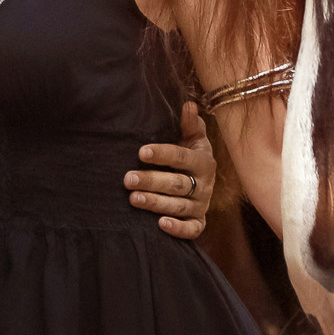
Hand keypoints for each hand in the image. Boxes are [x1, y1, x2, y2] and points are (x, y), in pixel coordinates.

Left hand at [127, 100, 216, 239]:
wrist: (201, 180)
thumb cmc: (189, 153)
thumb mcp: (193, 137)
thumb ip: (190, 123)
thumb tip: (188, 105)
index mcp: (204, 161)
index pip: (182, 158)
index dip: (162, 154)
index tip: (140, 152)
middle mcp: (205, 184)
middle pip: (178, 184)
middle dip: (152, 181)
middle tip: (128, 179)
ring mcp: (202, 205)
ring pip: (180, 206)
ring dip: (156, 203)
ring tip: (133, 198)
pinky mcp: (199, 222)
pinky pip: (193, 230)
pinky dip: (178, 229)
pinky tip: (160, 224)